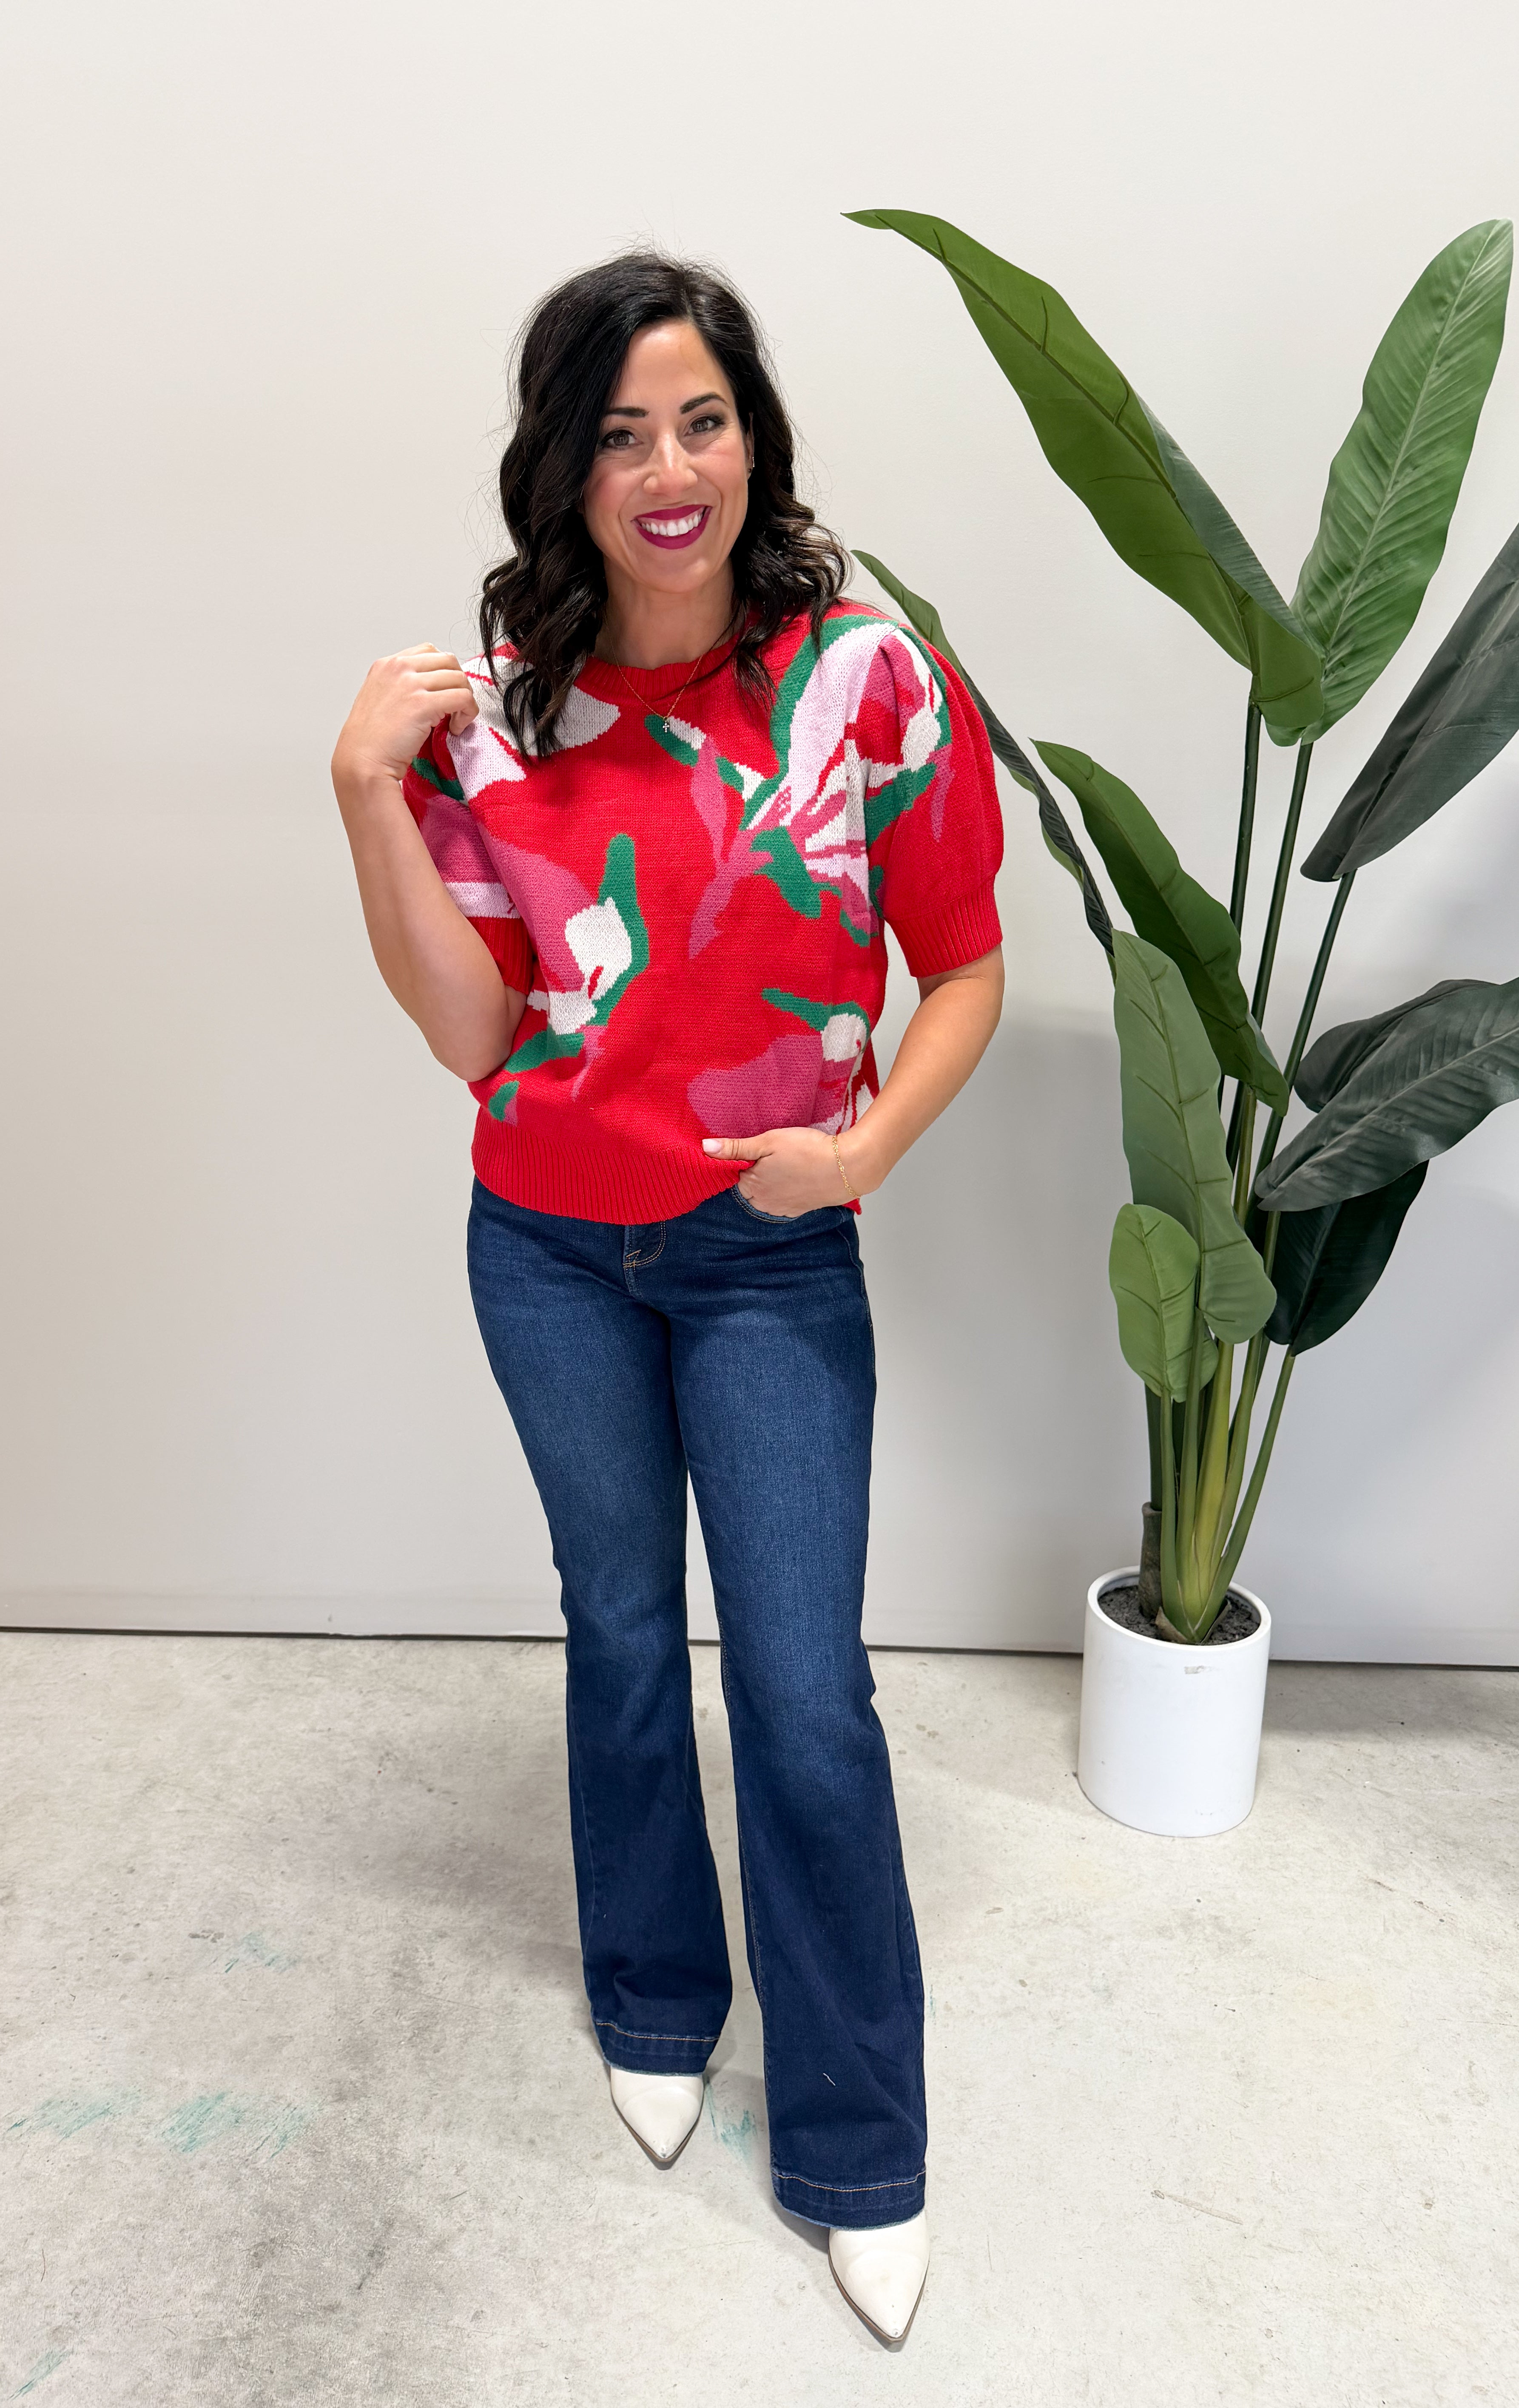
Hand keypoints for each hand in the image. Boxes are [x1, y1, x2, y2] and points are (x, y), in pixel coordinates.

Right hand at [332, 644, 478, 790]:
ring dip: (464, 701)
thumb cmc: (372, 739)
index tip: (442, 694)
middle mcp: (398, 668)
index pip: (430, 652)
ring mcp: (410, 684)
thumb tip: (432, 687)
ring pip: (459, 678)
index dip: (443, 673)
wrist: (363, 761)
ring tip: (455, 721)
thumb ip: (403, 685)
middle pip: (449, 661)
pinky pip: (463, 698)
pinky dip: (467, 714)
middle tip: (454, 707)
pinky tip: (455, 729)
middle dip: (458, 684)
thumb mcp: (382, 697)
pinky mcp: (423, 704)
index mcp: (388, 664)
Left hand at [702, 1125, 870, 1214]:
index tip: (757, 1146)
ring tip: (786, 1162)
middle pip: (749, 1185)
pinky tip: (796, 1175)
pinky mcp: (798, 1210)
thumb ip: (735, 1148)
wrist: (846, 1168)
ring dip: (771, 1181)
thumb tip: (704, 1148)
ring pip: (765, 1194)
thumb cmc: (806, 1151)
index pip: (733, 1173)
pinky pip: (782, 1199)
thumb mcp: (767, 1142)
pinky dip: (785, 1189)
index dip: (743, 1157)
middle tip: (774, 1152)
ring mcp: (781, 1209)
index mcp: (751, 1186)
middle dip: (755, 1171)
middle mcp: (762, 1203)